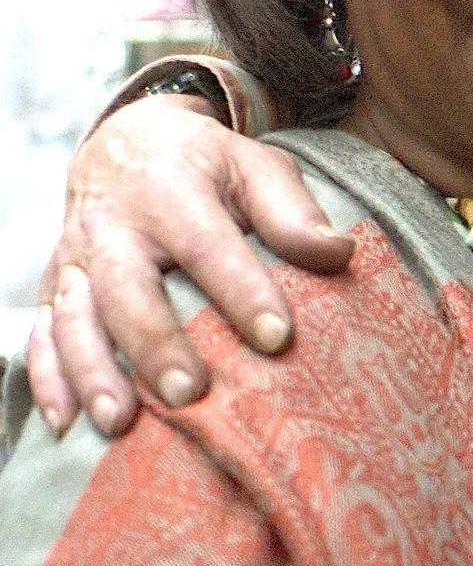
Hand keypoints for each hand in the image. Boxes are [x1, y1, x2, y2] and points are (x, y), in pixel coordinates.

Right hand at [27, 94, 351, 436]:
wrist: (125, 141)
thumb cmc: (204, 165)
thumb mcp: (255, 166)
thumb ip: (292, 211)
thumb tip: (339, 253)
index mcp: (169, 191)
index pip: (209, 245)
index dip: (242, 291)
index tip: (277, 337)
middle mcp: (112, 227)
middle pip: (127, 289)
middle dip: (155, 344)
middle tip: (190, 393)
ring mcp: (74, 259)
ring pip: (74, 319)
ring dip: (93, 374)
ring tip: (121, 422)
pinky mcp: (53, 285)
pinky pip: (40, 334)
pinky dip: (48, 380)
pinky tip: (66, 424)